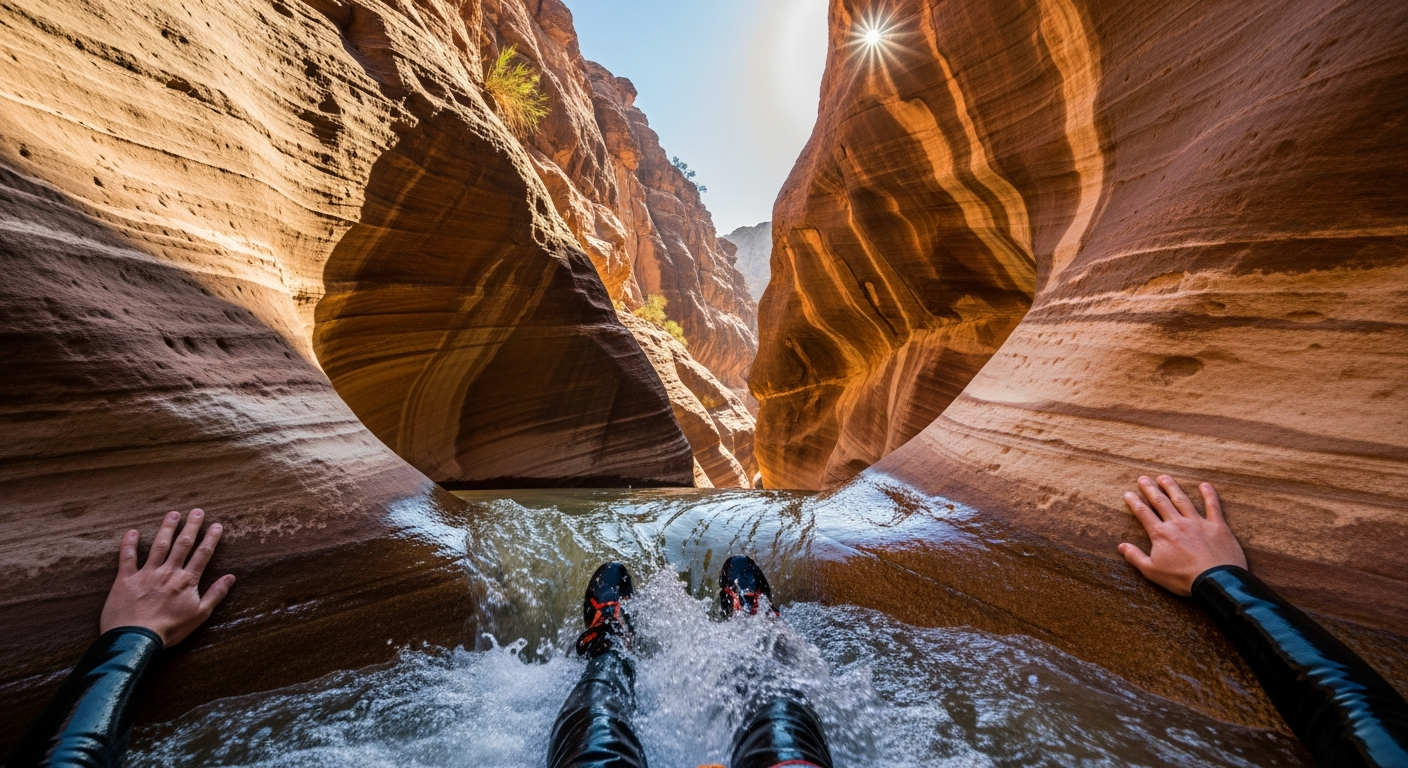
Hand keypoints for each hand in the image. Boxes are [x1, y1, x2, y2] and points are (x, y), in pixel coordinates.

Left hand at [99, 509, 235, 646]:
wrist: (136, 639)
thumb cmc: (169, 630)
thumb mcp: (200, 615)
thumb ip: (215, 594)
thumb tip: (231, 577)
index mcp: (187, 580)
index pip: (202, 554)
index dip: (210, 538)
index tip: (216, 525)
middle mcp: (168, 572)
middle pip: (182, 544)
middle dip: (191, 526)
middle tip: (197, 511)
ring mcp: (147, 574)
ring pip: (159, 545)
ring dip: (167, 528)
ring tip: (173, 514)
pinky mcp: (126, 579)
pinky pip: (127, 557)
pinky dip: (129, 544)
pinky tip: (132, 532)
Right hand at [1118, 476, 1246, 595]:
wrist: (1214, 581)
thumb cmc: (1182, 578)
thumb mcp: (1152, 572)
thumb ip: (1136, 557)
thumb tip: (1121, 546)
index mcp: (1161, 534)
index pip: (1144, 514)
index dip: (1134, 502)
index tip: (1128, 493)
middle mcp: (1177, 523)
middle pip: (1160, 502)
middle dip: (1150, 489)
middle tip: (1143, 478)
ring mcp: (1197, 522)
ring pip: (1182, 500)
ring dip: (1172, 487)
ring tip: (1164, 477)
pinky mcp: (1217, 526)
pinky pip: (1213, 506)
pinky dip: (1209, 494)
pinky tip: (1204, 485)